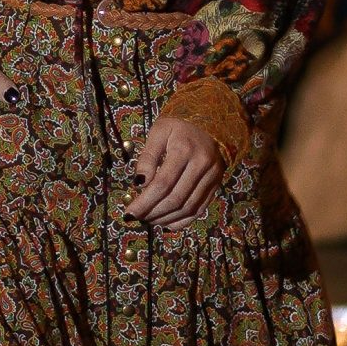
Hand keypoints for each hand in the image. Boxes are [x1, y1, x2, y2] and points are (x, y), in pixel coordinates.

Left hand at [122, 113, 226, 228]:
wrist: (212, 122)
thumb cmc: (179, 126)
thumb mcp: (159, 131)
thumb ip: (148, 156)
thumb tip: (139, 183)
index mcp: (184, 150)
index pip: (162, 184)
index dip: (145, 202)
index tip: (130, 212)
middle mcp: (201, 165)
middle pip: (175, 199)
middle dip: (153, 213)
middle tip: (137, 217)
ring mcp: (212, 177)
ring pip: (188, 208)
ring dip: (166, 218)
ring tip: (148, 220)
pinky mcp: (216, 185)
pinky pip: (199, 210)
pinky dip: (182, 221)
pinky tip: (166, 222)